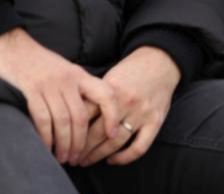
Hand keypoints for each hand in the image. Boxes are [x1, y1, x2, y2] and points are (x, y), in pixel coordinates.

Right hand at [0, 28, 119, 165]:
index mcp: (79, 75)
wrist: (11, 47)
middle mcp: (67, 80)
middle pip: (81, 116)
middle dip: (81, 141)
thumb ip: (77, 89)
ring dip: (64, 143)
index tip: (112, 133)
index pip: (105, 94)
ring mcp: (49, 85)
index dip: (112, 115)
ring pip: (63, 120)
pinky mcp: (30, 91)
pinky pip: (42, 119)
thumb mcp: (65, 71)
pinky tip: (46, 147)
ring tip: (63, 157)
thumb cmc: (39, 63)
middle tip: (78, 158)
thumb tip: (88, 117)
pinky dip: (46, 137)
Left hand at [78, 46, 181, 166]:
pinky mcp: (156, 121)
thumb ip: (95, 97)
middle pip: (97, 132)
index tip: (62, 141)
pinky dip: (125, 158)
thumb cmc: (131, 70)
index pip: (85, 115)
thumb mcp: (109, 77)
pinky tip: (112, 160)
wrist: (160, 62)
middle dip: (81, 148)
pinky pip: (139, 147)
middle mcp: (126, 102)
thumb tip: (72, 117)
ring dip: (98, 155)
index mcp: (111, 90)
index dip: (71, 130)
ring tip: (86, 161)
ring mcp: (142, 113)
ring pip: (115, 142)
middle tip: (71, 156)